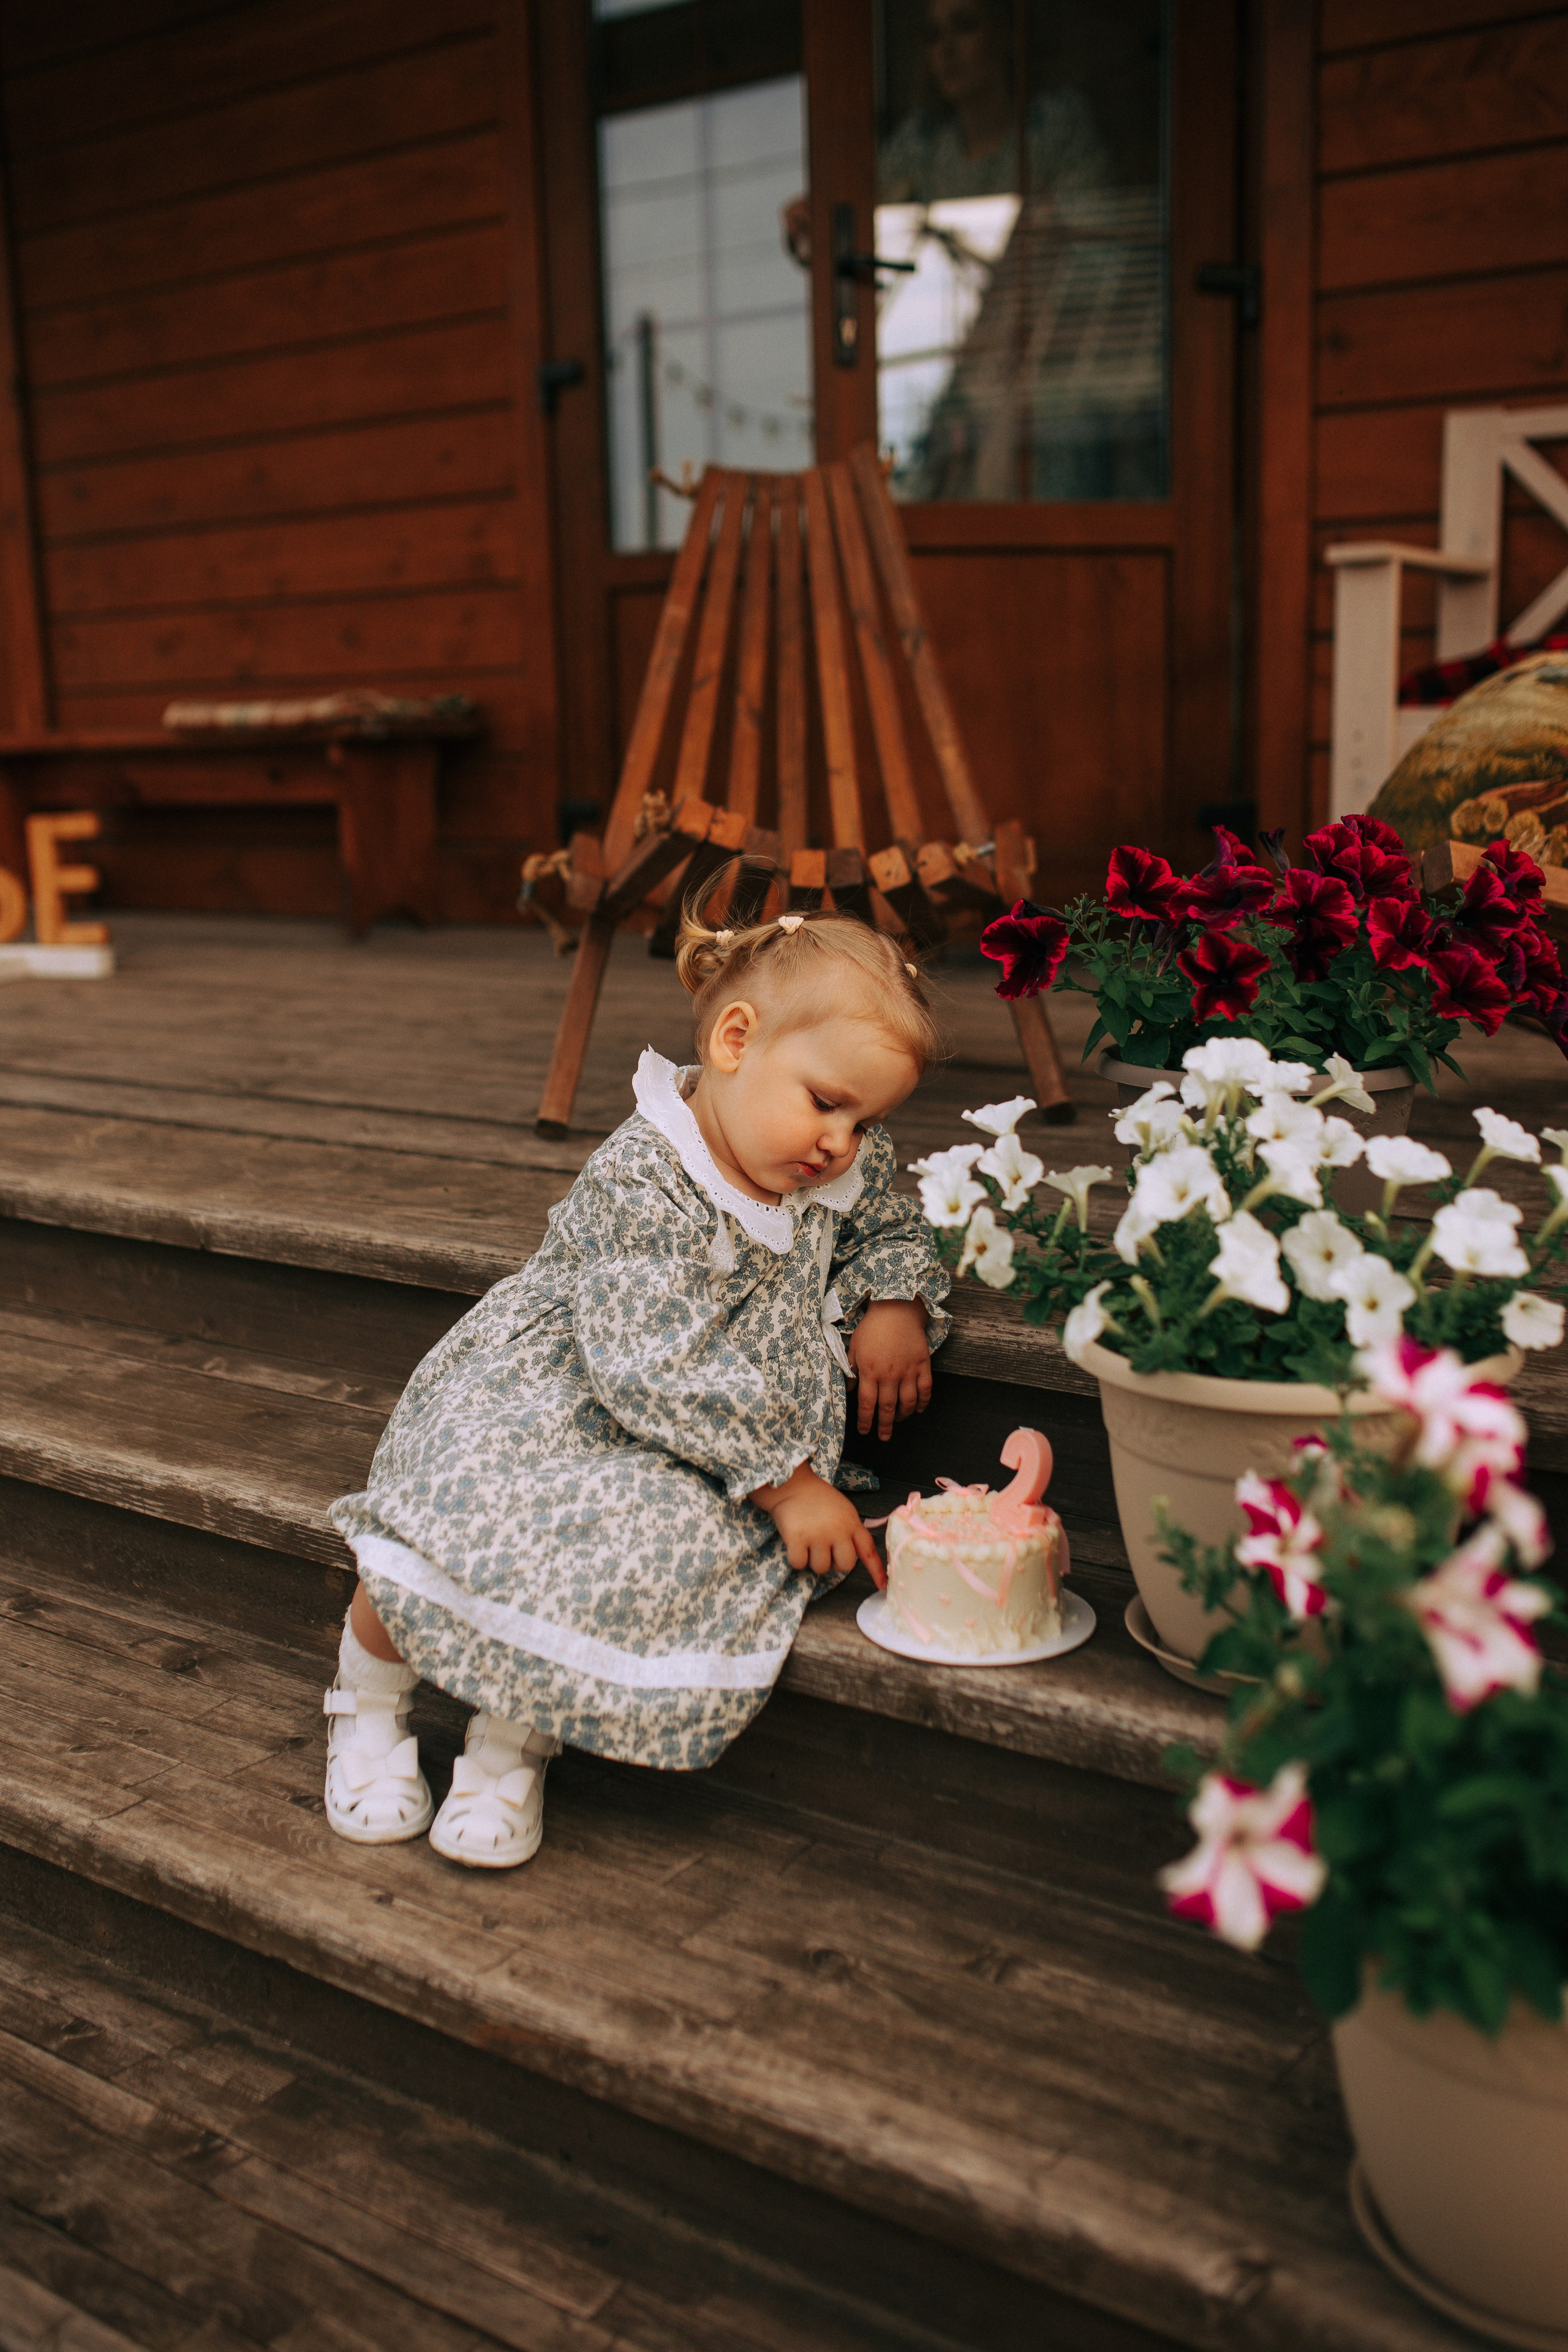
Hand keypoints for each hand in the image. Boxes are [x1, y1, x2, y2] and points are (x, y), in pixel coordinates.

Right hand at [752, 1463, 881, 1579]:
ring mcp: (818, 1535)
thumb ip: (851, 1531)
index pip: (868, 1550)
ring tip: (809, 1541)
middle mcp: (838, 1530)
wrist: (792, 1484)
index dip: (876, 1570)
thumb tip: (853, 1556)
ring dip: (813, 1560)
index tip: (882, 1585)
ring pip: (821, 1568)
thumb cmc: (819, 1499)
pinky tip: (796, 1542)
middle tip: (825, 1549)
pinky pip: (800, 1564)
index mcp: (852, 1523)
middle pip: (845, 1566)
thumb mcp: (844, 1510)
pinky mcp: (797, 1538)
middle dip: (834, 1563)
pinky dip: (796, 1558)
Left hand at [849, 1299, 931, 1441]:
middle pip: (888, 1408)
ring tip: (898, 1421)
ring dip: (903, 1416)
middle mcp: (889, 1375)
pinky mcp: (922, 1365)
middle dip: (885, 1425)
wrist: (896, 1310)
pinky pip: (926, 1390)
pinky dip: (923, 1402)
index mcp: (870, 1371)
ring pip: (908, 1402)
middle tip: (883, 1437)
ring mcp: (908, 1371)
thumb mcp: (854, 1347)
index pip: (867, 1404)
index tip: (865, 1431)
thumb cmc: (872, 1328)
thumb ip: (852, 1370)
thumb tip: (852, 1390)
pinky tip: (918, 1409)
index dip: (866, 1421)